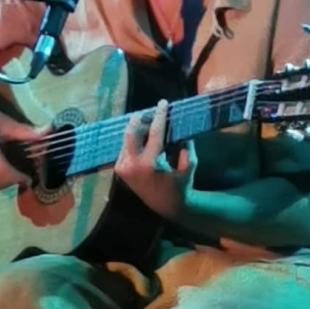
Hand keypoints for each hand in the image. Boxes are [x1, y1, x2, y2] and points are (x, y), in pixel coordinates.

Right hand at [0, 98, 48, 193]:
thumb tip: (49, 131)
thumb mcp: (6, 122)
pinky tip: (1, 175)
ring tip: (12, 176)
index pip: (1, 170)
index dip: (16, 177)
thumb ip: (27, 131)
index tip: (28, 178)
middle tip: (22, 177)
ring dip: (1, 185)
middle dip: (10, 183)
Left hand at [114, 99, 196, 219]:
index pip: (154, 132)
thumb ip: (187, 146)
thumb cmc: (181, 185)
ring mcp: (123, 167)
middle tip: (149, 112)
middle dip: (140, 119)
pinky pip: (125, 148)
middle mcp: (133, 164)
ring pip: (127, 138)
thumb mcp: (189, 165)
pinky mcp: (120, 169)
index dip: (160, 115)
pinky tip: (142, 136)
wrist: (166, 206)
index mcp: (150, 163)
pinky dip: (133, 140)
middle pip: (131, 131)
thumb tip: (182, 126)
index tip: (163, 103)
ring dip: (137, 129)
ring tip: (148, 122)